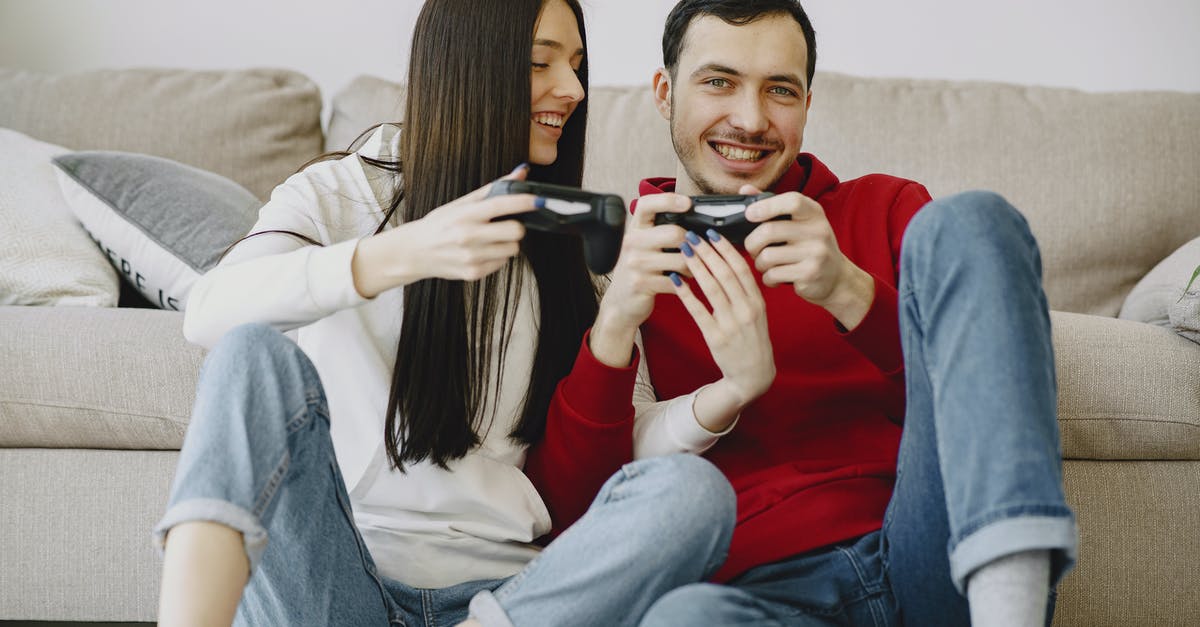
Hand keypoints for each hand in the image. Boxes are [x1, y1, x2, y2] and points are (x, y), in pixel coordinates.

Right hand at [352, 166, 533, 296]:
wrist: (415, 252)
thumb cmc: (439, 225)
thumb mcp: (461, 203)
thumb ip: (493, 190)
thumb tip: (521, 173)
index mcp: (466, 214)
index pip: (502, 205)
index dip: (525, 202)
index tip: (539, 200)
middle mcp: (468, 236)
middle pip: (516, 231)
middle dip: (516, 227)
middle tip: (505, 225)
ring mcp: (472, 256)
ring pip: (513, 249)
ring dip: (507, 244)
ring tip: (489, 240)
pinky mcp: (474, 273)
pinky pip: (502, 264)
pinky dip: (497, 258)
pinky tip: (482, 252)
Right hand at [589, 193, 691, 366]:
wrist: (620, 302)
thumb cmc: (638, 271)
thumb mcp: (643, 246)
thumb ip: (661, 231)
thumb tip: (694, 220)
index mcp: (634, 229)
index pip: (647, 205)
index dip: (668, 199)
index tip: (687, 203)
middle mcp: (632, 243)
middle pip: (674, 233)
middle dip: (692, 243)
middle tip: (696, 251)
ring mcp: (635, 264)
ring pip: (681, 260)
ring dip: (693, 267)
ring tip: (691, 270)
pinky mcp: (641, 284)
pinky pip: (677, 281)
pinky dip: (685, 283)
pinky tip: (681, 283)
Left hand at [672, 229, 774, 407]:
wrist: (753, 374)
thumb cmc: (752, 339)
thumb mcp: (757, 312)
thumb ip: (745, 290)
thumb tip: (728, 261)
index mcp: (757, 301)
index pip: (741, 268)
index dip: (726, 249)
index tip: (712, 233)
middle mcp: (746, 310)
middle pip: (725, 274)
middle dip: (707, 252)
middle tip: (691, 236)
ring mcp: (731, 324)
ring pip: (712, 289)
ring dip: (696, 267)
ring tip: (683, 251)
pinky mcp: (716, 337)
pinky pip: (698, 311)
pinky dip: (686, 294)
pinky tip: (676, 280)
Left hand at [741, 184, 873, 328]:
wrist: (836, 277)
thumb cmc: (810, 246)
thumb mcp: (799, 222)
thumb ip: (772, 206)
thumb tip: (745, 189)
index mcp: (814, 212)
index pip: (792, 201)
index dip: (767, 206)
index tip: (749, 214)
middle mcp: (818, 230)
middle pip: (769, 231)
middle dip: (752, 243)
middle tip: (753, 249)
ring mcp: (816, 253)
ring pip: (767, 256)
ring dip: (759, 263)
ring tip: (766, 264)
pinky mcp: (810, 274)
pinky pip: (773, 275)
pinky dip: (767, 278)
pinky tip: (775, 277)